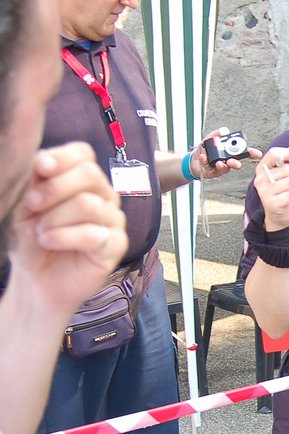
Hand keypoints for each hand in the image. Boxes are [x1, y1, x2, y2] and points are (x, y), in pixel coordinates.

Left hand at [14, 143, 127, 314]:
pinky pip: (93, 234)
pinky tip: (49, 242)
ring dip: (55, 218)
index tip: (40, 169)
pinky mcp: (117, 245)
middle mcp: (104, 196)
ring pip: (88, 204)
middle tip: (32, 205)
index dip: (62, 157)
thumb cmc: (33, 240)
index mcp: (83, 180)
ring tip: (41, 232)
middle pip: (90, 174)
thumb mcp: (26, 205)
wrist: (38, 279)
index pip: (83, 153)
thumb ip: (36, 180)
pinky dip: (64, 237)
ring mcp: (113, 220)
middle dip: (54, 188)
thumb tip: (43, 160)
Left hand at [196, 127, 262, 178]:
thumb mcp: (209, 139)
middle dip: (235, 163)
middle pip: (236, 163)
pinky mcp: (212, 173)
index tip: (257, 154)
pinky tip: (203, 157)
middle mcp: (227, 160)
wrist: (193, 159)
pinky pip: (211, 169)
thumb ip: (216, 134)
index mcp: (229, 152)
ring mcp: (220, 167)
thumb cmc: (204, 150)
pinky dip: (206, 162)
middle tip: (232, 161)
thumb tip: (224, 131)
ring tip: (219, 162)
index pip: (242, 152)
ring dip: (223, 166)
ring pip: (225, 169)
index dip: (251, 153)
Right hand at [253, 146, 288, 230]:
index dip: (288, 153)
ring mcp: (264, 192)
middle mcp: (260, 179)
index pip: (273, 153)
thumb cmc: (282, 193)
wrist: (278, 215)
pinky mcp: (271, 204)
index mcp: (262, 168)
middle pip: (286, 169)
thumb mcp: (284, 176)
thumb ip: (288, 162)